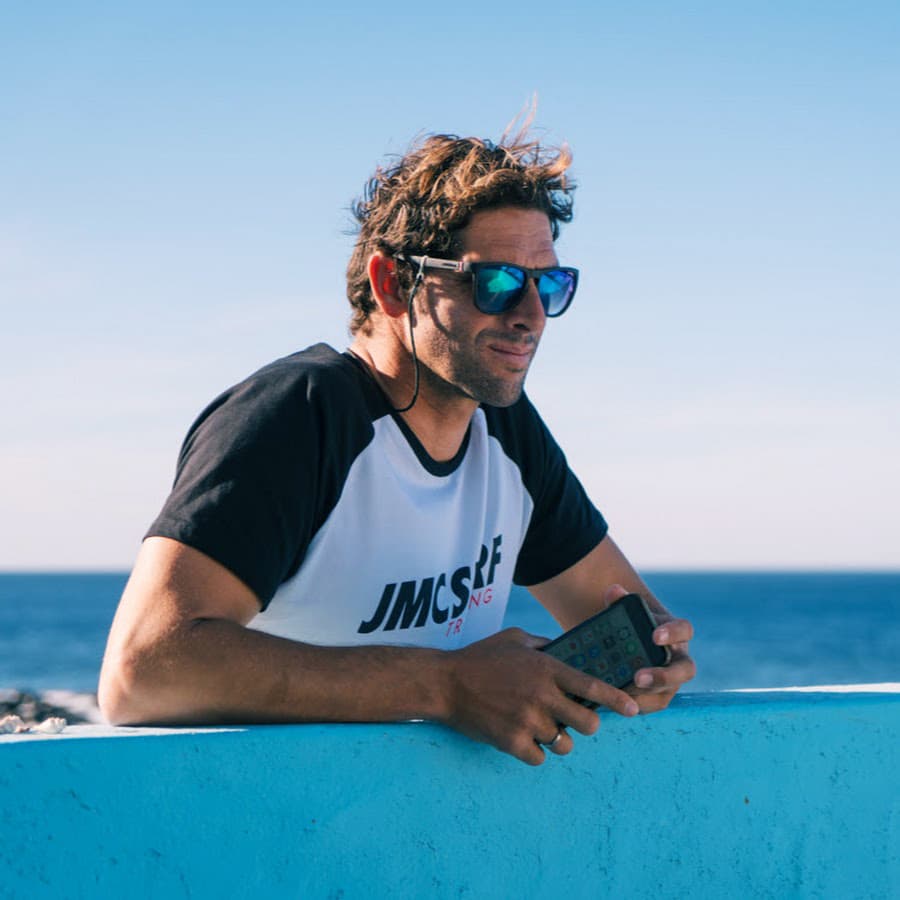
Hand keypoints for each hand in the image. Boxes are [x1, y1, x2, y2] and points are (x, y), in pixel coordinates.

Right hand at [440, 627, 639, 765]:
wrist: (444, 682)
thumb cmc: (480, 657)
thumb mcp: (515, 639)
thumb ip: (543, 646)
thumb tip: (562, 651)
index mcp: (547, 668)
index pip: (593, 687)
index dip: (617, 701)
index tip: (632, 709)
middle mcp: (543, 696)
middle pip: (588, 724)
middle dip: (586, 724)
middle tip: (574, 721)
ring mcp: (528, 721)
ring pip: (564, 744)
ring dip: (556, 739)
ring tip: (540, 728)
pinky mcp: (512, 743)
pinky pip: (539, 758)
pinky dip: (533, 752)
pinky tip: (521, 738)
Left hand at [602, 584, 695, 713]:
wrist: (627, 644)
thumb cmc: (630, 625)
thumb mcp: (626, 611)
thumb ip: (619, 601)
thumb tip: (613, 591)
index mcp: (675, 632)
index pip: (684, 629)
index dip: (673, 633)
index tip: (654, 636)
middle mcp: (679, 658)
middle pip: (685, 670)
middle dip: (663, 675)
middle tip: (638, 677)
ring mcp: (672, 680)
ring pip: (668, 691)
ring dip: (647, 695)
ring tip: (622, 693)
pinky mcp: (660, 696)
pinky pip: (654, 705)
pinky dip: (637, 704)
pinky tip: (617, 700)